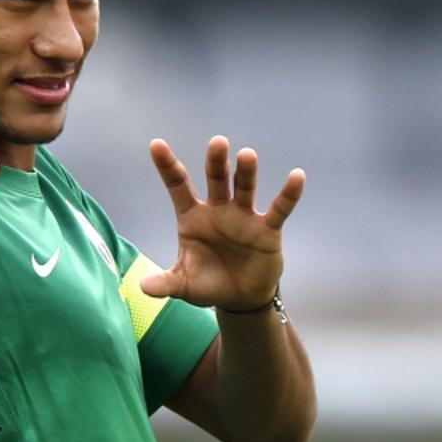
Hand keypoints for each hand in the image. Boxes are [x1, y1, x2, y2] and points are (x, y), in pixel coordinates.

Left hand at [140, 136, 303, 310]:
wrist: (240, 298)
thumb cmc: (208, 284)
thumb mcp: (184, 285)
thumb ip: (166, 283)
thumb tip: (143, 287)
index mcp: (192, 217)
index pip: (178, 185)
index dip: (167, 166)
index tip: (156, 144)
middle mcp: (218, 210)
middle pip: (216, 179)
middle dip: (216, 161)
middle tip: (218, 143)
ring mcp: (243, 216)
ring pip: (245, 188)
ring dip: (246, 172)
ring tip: (247, 155)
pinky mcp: (267, 229)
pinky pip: (279, 208)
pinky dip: (289, 194)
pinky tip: (297, 176)